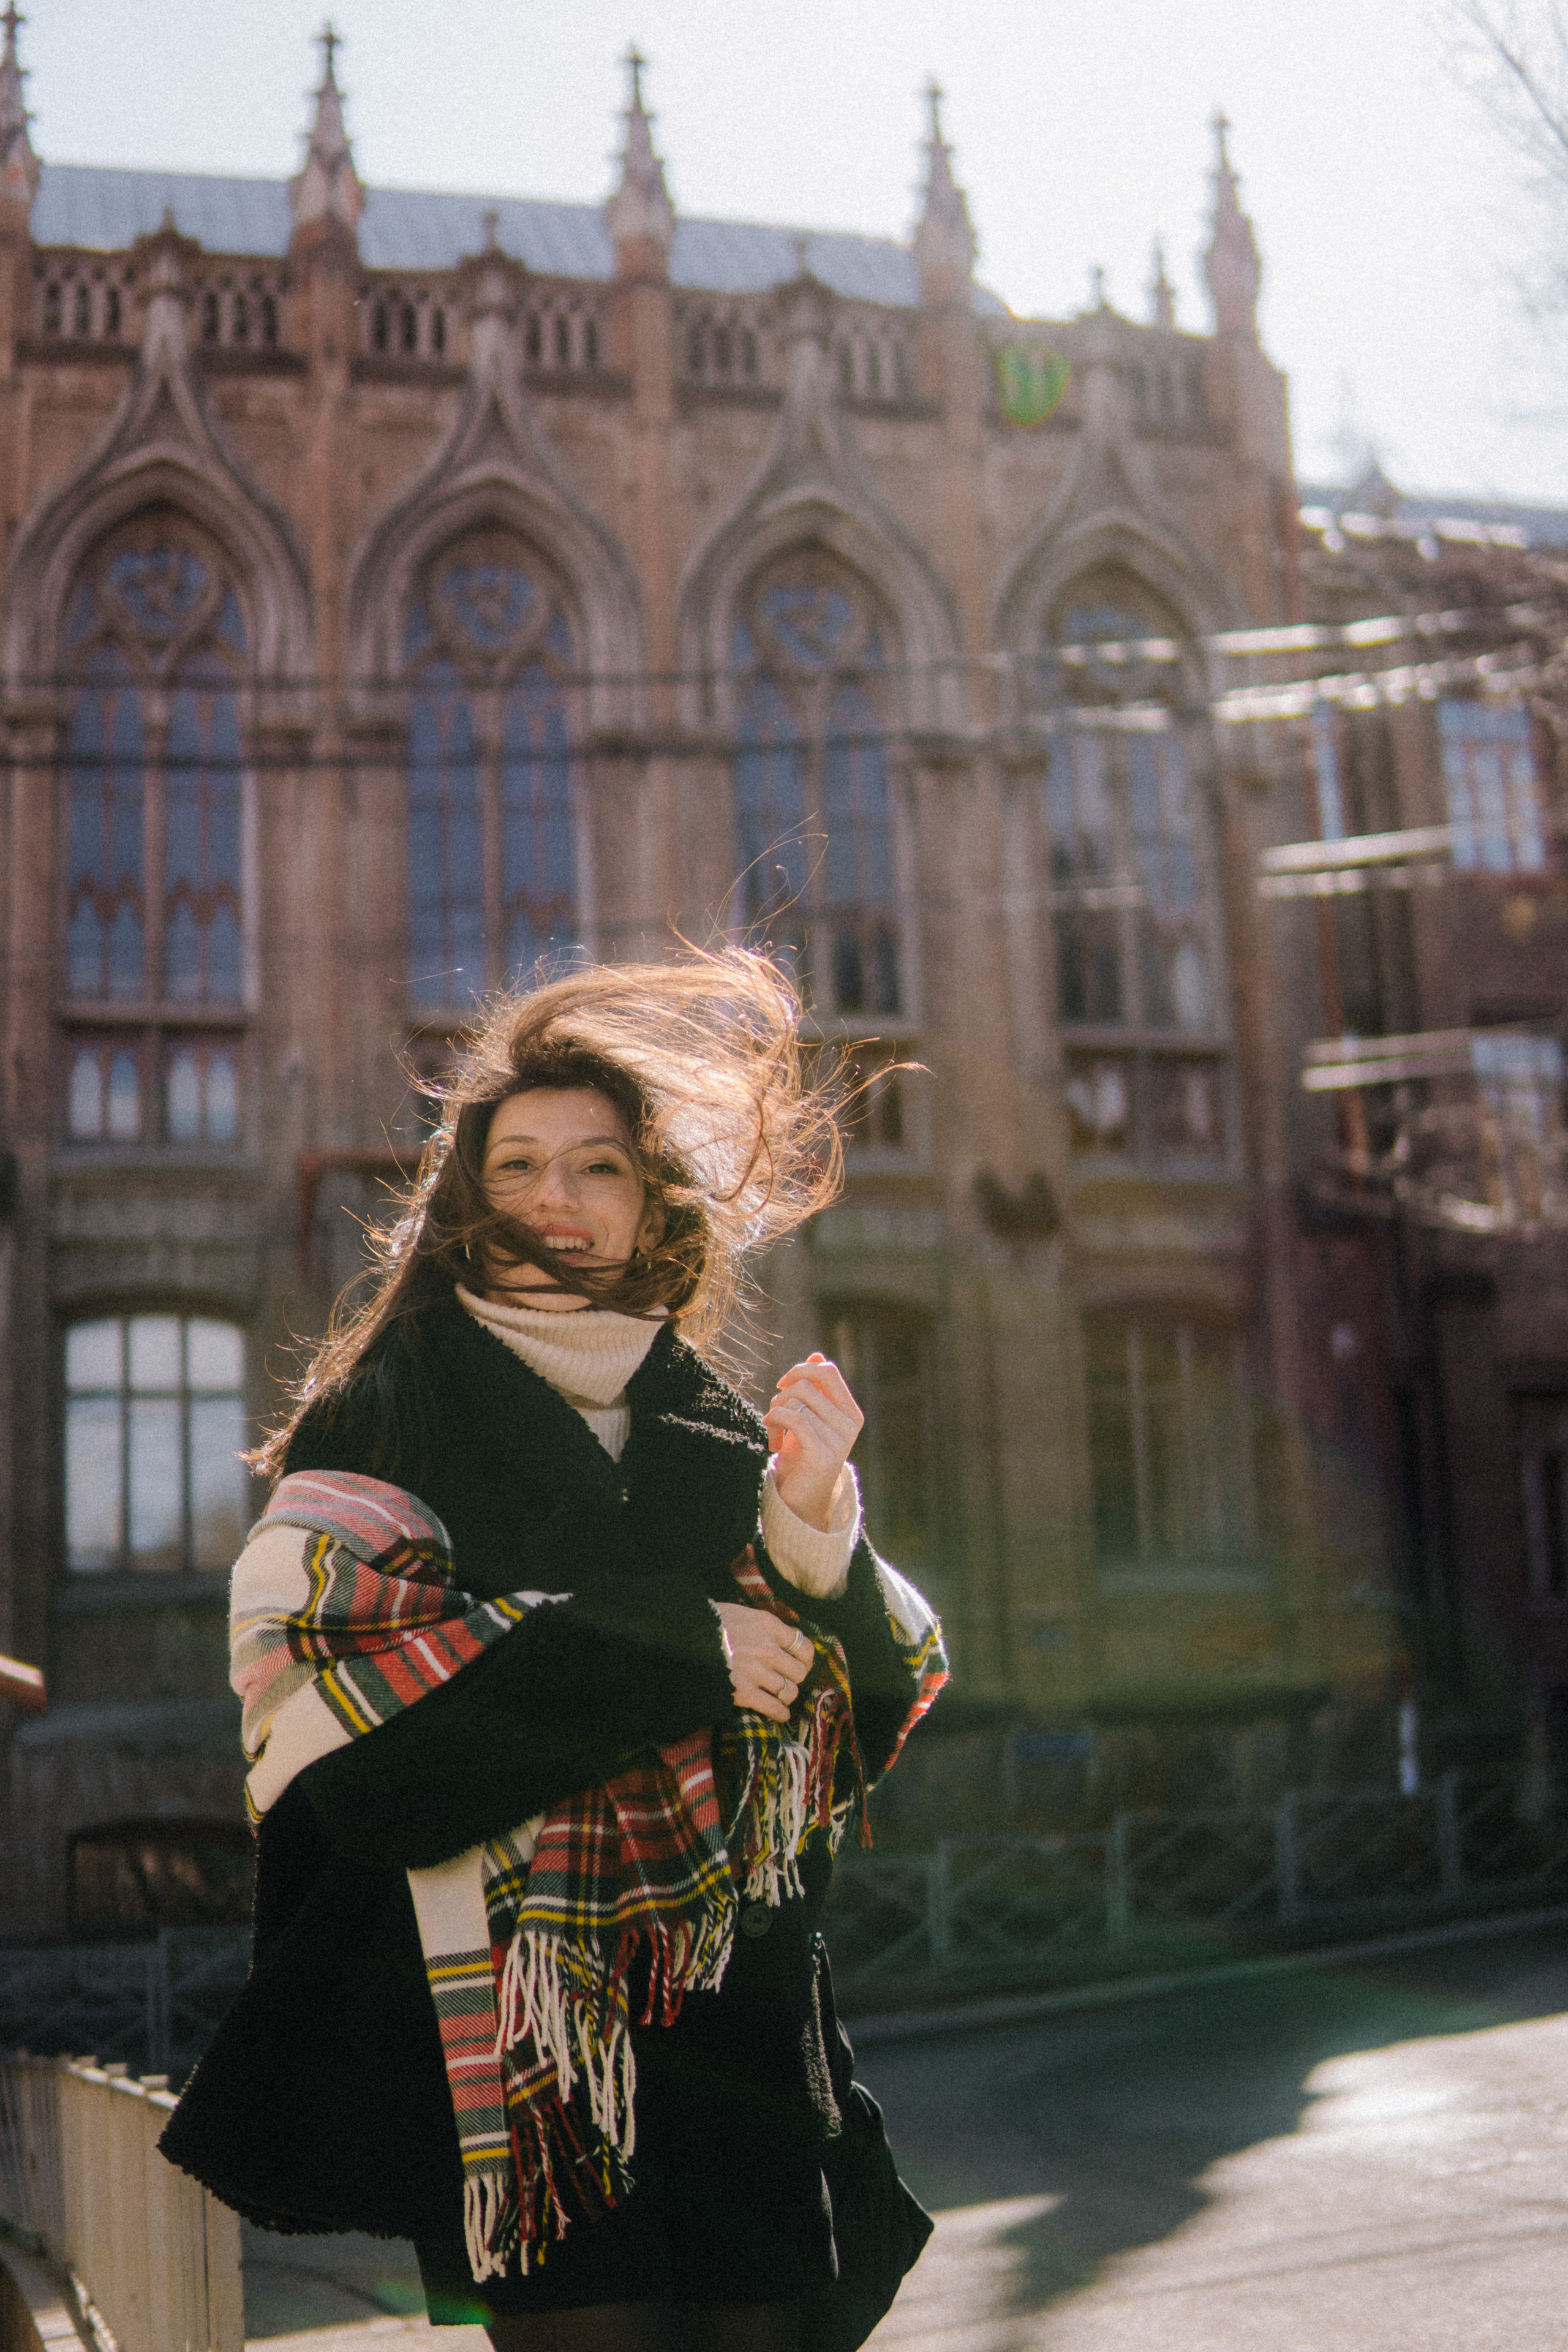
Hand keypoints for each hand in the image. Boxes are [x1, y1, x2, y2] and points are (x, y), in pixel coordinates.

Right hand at [715, 1602, 814, 1723]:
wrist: (681, 1638)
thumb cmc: (708, 1622)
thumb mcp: (740, 1613)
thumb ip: (761, 1626)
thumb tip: (778, 1636)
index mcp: (767, 1625)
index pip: (803, 1645)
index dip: (805, 1658)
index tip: (800, 1662)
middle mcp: (767, 1648)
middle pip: (800, 1671)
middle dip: (795, 1677)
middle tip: (787, 1679)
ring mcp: (756, 1671)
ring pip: (790, 1691)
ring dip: (787, 1695)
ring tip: (780, 1696)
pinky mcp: (744, 1692)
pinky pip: (774, 1708)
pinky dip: (780, 1713)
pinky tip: (780, 1714)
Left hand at [765, 1354, 863, 1532]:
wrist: (799, 1499)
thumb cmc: (801, 1454)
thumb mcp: (808, 1416)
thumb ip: (814, 1388)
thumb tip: (817, 1354)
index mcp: (851, 1412)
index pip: (828, 1371)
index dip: (801, 1369)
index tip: (783, 1384)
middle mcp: (850, 1425)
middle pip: (807, 1384)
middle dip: (783, 1394)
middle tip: (774, 1415)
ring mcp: (839, 1440)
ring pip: (797, 1403)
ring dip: (776, 1414)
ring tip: (774, 1432)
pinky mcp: (823, 1455)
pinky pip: (795, 1419)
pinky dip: (776, 1422)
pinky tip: (773, 1440)